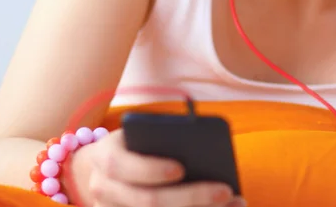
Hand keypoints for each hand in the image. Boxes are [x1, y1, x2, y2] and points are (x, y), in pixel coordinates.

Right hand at [68, 129, 245, 206]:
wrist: (106, 170)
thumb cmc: (133, 146)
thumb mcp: (137, 135)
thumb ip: (160, 138)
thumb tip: (200, 149)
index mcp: (104, 157)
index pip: (121, 166)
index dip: (150, 170)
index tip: (181, 169)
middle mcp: (103, 190)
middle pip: (147, 202)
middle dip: (190, 197)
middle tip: (225, 190)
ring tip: (232, 204)